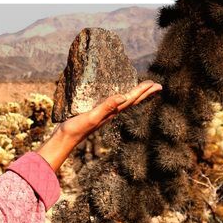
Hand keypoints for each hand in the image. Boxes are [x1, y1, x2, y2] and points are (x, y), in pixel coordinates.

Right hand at [36, 81, 163, 171]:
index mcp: (112, 112)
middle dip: (145, 93)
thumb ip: (106, 107)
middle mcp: (111, 113)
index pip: (130, 99)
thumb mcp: (91, 116)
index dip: (142, 91)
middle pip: (132, 101)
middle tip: (158, 86)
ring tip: (143, 90)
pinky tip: (118, 96)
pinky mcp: (96, 113)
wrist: (65, 139)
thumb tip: (124, 97)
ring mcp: (104, 114)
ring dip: (135, 95)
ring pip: (124, 103)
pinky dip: (121, 98)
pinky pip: (113, 103)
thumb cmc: (76, 128)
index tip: (155, 84)